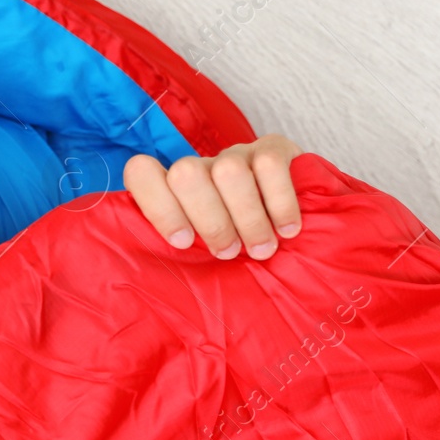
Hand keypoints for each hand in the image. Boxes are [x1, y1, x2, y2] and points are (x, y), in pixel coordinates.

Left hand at [124, 133, 303, 259]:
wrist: (298, 225)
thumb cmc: (238, 247)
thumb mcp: (204, 255)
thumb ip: (184, 259)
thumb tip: (165, 291)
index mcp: (172, 190)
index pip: (142, 173)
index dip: (158, 206)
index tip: (182, 242)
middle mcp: (201, 166)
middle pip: (186, 174)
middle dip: (209, 221)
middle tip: (229, 253)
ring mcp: (236, 154)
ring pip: (229, 171)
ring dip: (246, 218)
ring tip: (260, 249)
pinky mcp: (274, 148)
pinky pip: (271, 166)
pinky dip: (280, 204)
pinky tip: (287, 229)